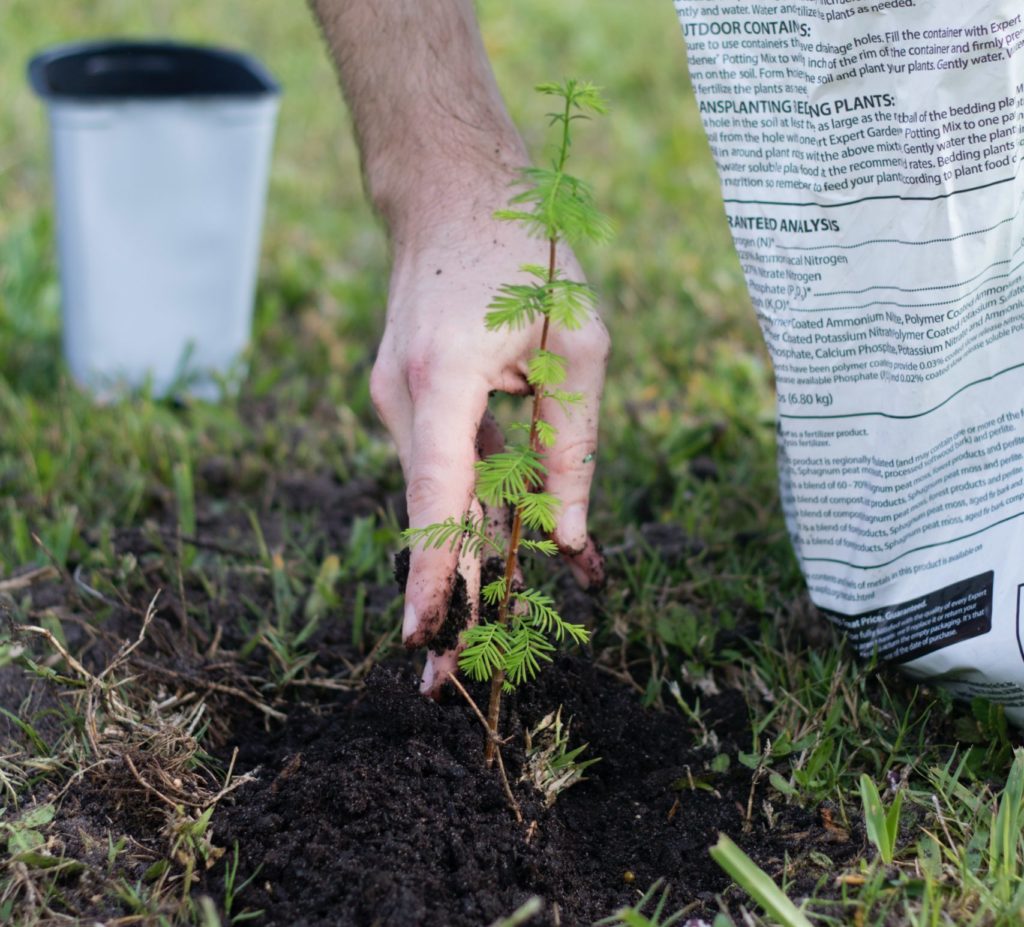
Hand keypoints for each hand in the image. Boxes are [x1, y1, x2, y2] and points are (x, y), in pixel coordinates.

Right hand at [370, 185, 609, 696]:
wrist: (452, 192)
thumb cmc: (525, 254)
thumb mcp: (579, 343)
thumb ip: (573, 446)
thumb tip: (566, 538)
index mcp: (444, 380)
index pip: (435, 494)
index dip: (430, 571)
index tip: (423, 637)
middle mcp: (403, 400)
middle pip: (429, 515)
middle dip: (442, 596)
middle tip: (444, 681)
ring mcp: (395, 401)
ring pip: (439, 496)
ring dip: (470, 554)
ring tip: (496, 629)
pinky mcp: (409, 402)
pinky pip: (444, 467)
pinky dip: (473, 508)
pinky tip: (512, 543)